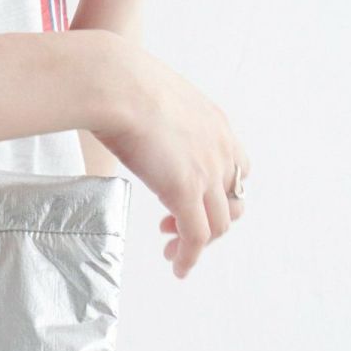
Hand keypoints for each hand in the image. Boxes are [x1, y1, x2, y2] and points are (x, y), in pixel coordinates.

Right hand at [93, 37, 251, 279]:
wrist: (113, 83)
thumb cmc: (118, 82)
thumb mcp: (151, 98)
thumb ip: (154, 116)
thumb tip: (125, 117)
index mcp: (215, 124)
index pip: (237, 168)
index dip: (217, 191)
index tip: (187, 199)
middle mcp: (221, 149)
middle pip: (233, 201)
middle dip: (208, 219)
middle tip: (173, 226)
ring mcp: (206, 172)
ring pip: (218, 225)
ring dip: (197, 243)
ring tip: (172, 252)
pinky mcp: (185, 192)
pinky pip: (196, 237)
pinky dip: (189, 258)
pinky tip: (177, 268)